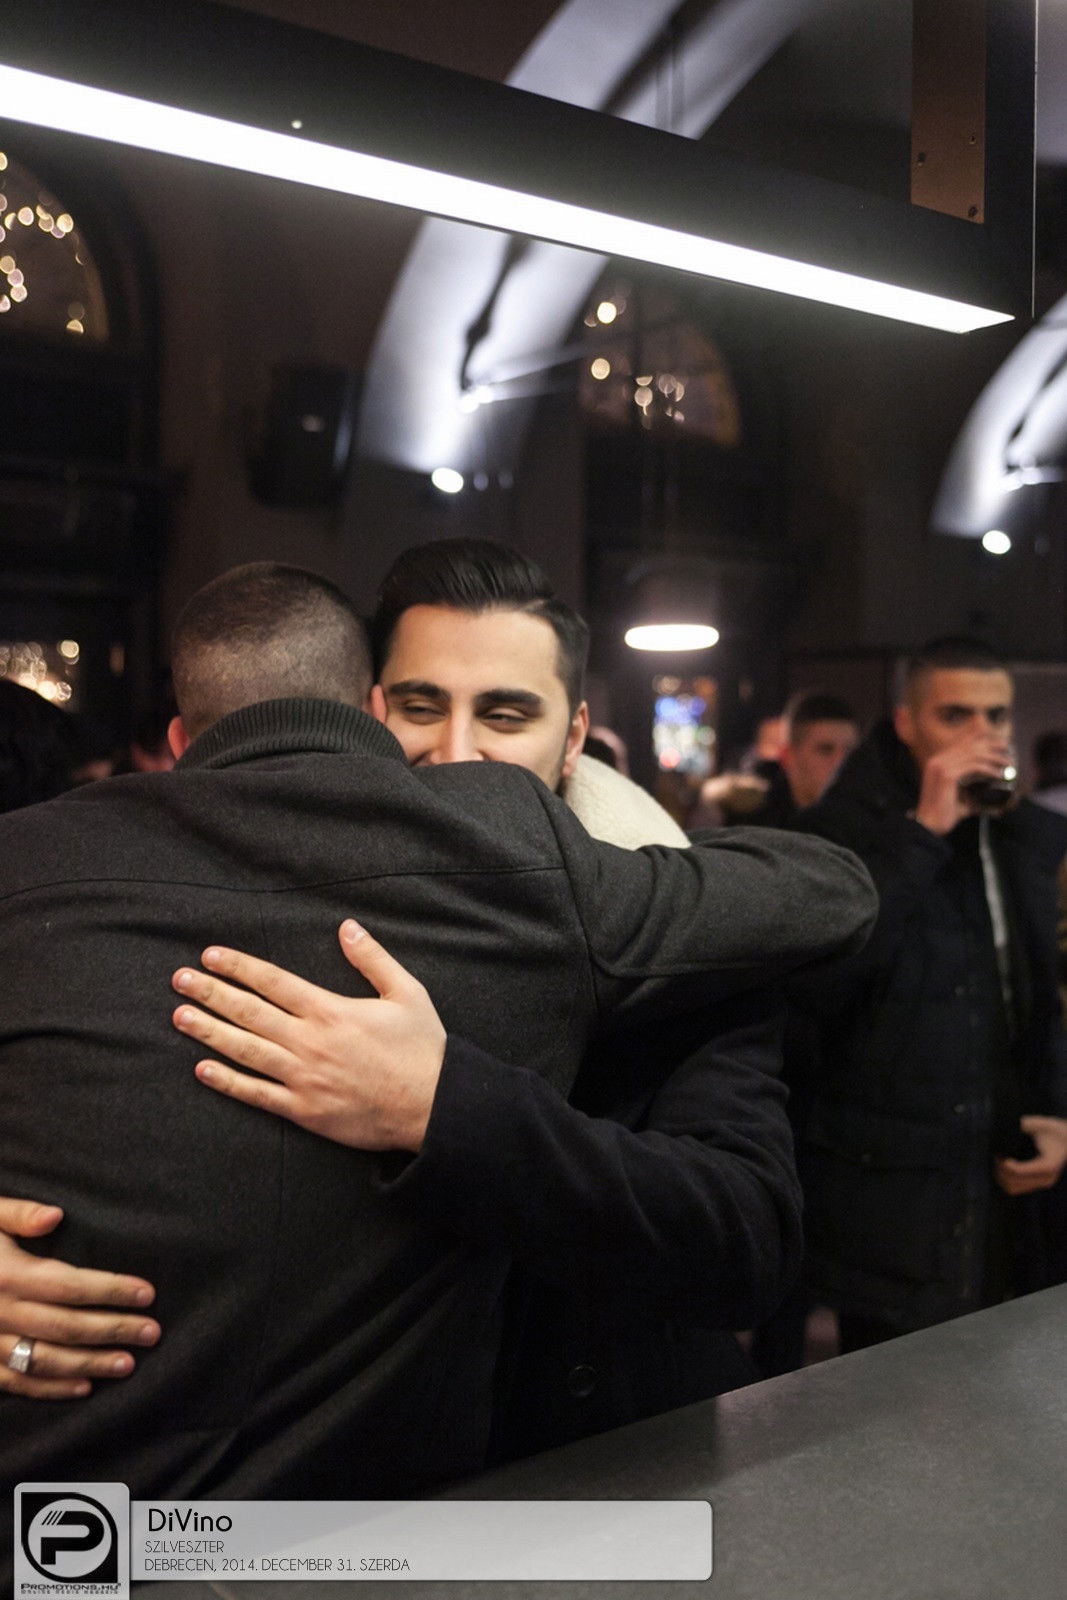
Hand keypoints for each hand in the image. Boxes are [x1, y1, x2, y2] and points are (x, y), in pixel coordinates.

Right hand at [0, 1197, 159, 1399]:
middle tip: (153, 1332)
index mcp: (7, 1273)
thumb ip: (18, 1213)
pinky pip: (15, 1382)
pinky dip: (51, 1388)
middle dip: (113, 1330)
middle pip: (66, 1326)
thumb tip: (55, 1216)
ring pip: (45, 1360)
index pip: (70, 1285)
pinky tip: (84, 1387)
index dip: (111, 1290)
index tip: (148, 1293)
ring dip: (89, 1364)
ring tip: (128, 1364)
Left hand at [173, 920, 446, 1152]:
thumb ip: (373, 959)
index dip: (239, 966)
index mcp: (331, 1010)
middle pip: (249, 1012)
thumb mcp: (407, 992)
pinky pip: (257, 1094)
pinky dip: (228, 1082)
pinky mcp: (304, 1110)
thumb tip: (348, 927)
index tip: (210, 956)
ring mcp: (303, 1078)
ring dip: (209, 1032)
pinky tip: (203, 1070)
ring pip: (245, 1050)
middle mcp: (310, 1041)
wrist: (433, 1106)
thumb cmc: (422, 1049)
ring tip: (180, 1017)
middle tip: (180, 980)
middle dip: (210, 993)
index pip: (273, 982)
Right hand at [913, 734, 1012, 835]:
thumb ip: (971, 791)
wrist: (928, 825)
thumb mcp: (959, 796)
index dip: (983, 739)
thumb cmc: (944, 813)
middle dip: (991, 744)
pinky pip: (973, 767)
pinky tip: (998, 774)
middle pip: (970, 745)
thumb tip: (992, 797)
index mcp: (938, 761)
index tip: (1000, 743)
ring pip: (974, 754)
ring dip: (994, 757)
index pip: (963, 742)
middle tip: (1007, 748)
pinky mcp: (947, 776)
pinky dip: (989, 769)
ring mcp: (941, 766)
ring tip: (1007, 763)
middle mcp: (938, 760)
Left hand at [994, 1116, 1066, 1194]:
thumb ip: (1025, 1125)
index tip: (999, 1153)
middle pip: (1013, 1181)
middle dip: (1000, 1169)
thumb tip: (1006, 1128)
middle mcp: (1046, 1178)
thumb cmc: (1054, 1130)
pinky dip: (1006, 1179)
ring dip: (1001, 1175)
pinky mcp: (1037, 1184)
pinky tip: (1003, 1166)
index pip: (1020, 1171)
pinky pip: (1016, 1188)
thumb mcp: (1041, 1124)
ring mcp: (1041, 1183)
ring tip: (999, 1160)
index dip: (1005, 1165)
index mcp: (1048, 1165)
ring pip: (1012, 1188)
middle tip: (997, 1155)